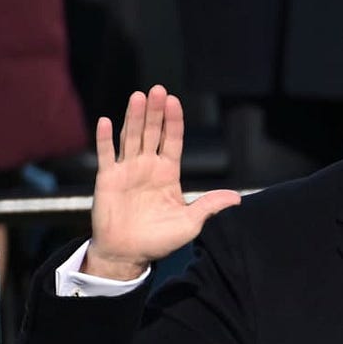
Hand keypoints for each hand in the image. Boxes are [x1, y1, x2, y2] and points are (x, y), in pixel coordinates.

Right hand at [84, 85, 239, 279]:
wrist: (128, 253)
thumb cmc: (159, 240)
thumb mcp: (190, 223)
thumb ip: (209, 206)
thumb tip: (237, 198)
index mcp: (168, 173)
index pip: (172, 140)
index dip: (173, 121)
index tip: (174, 101)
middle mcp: (147, 166)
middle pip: (151, 132)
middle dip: (154, 111)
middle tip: (157, 90)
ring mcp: (127, 170)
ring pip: (130, 137)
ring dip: (133, 117)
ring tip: (138, 97)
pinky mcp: (107, 179)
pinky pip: (106, 155)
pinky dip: (104, 139)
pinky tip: (106, 121)